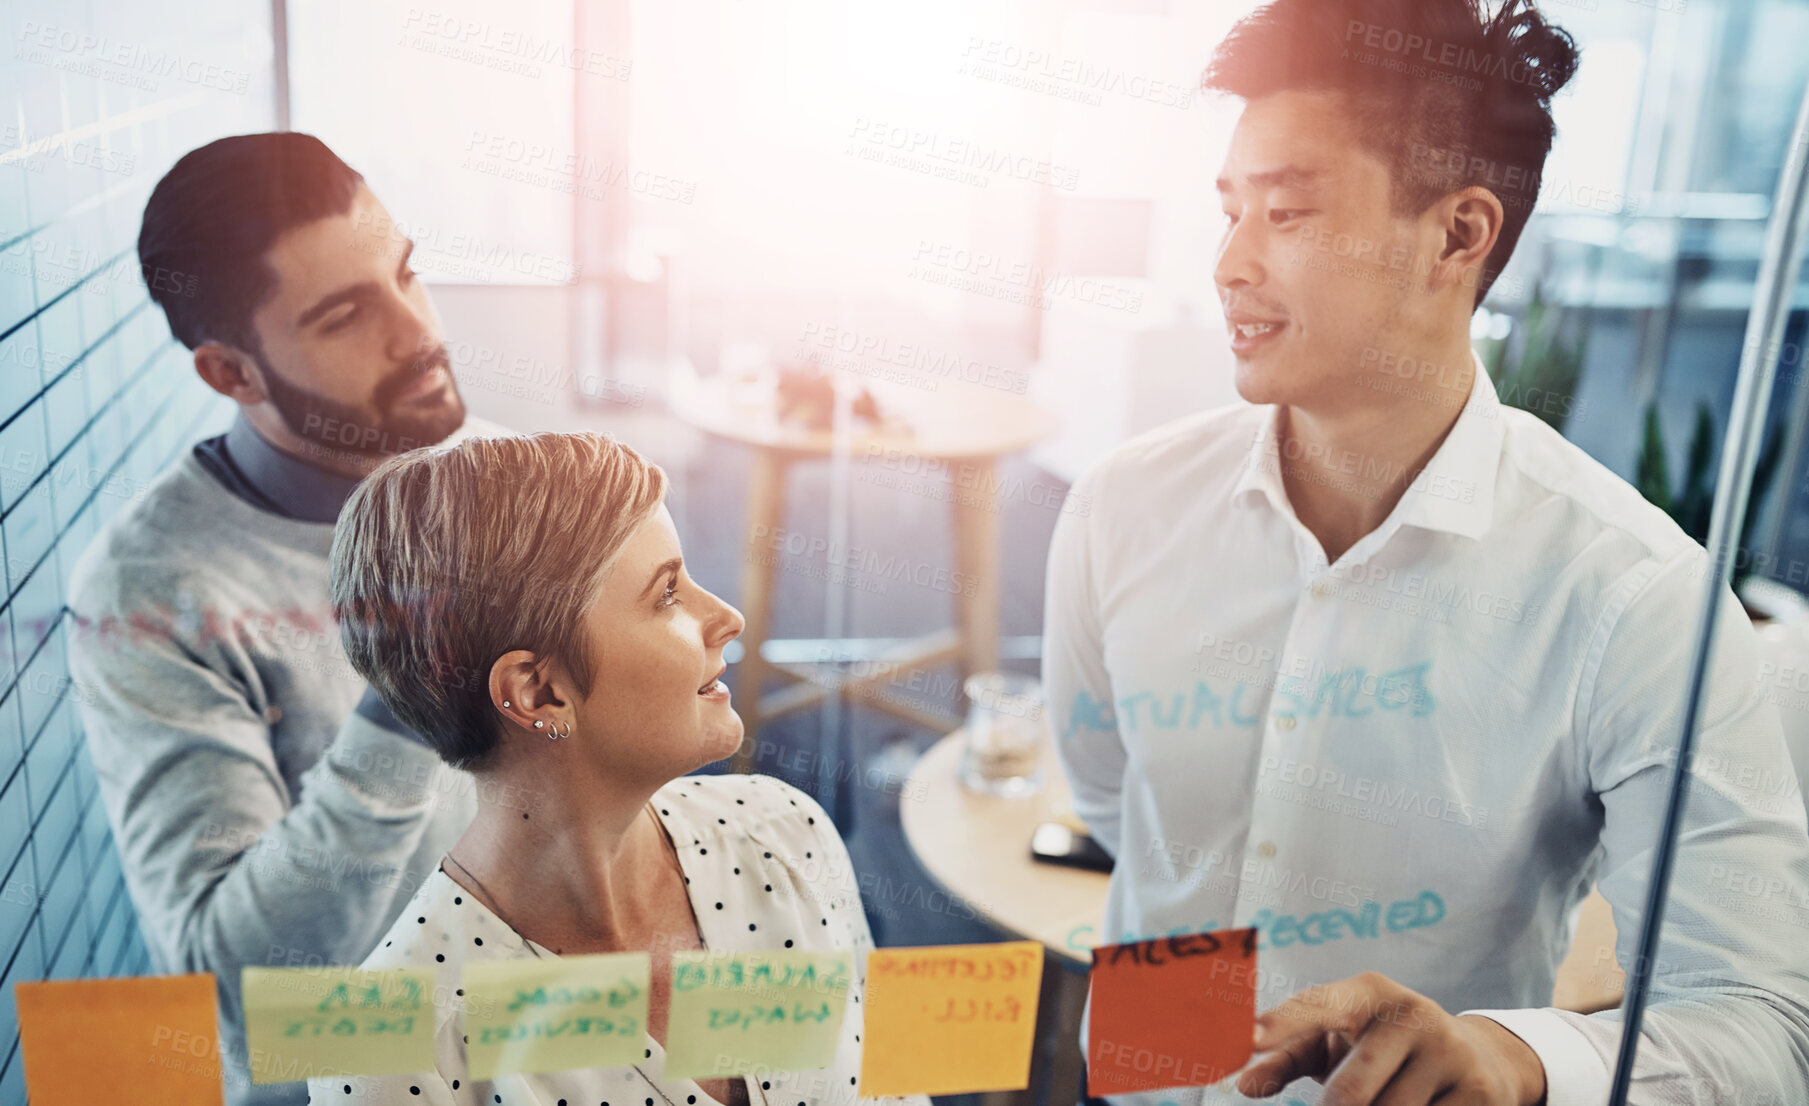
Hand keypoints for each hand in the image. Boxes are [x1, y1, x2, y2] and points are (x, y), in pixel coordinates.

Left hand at [1236, 971, 1546, 1105]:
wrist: (1477, 1058)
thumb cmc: (1380, 1050)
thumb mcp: (1333, 1043)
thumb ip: (1285, 1059)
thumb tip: (1245, 1084)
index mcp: (1368, 992)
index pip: (1319, 1006)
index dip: (1284, 1023)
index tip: (1249, 1039)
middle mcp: (1412, 1013)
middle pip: (1351, 1092)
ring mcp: (1449, 1052)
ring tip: (1384, 1100)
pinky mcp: (1478, 1092)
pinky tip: (1422, 1105)